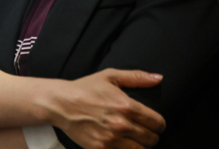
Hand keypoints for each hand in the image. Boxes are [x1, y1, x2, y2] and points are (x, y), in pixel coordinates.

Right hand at [50, 69, 164, 148]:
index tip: (152, 123)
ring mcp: (111, 139)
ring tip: (132, 139)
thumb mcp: (109, 77)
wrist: (60, 103)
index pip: (158, 123)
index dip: (158, 123)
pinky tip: (120, 144)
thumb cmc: (84, 89)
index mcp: (127, 106)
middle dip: (150, 135)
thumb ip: (136, 77)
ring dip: (139, 145)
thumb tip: (159, 78)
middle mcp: (122, 124)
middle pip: (152, 139)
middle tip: (141, 131)